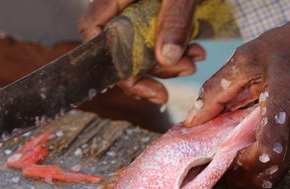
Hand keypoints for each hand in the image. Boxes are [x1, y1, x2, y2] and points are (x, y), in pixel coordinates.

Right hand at [78, 0, 204, 103]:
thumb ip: (174, 21)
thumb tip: (166, 59)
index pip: (92, 31)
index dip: (107, 61)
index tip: (134, 81)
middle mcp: (123, 6)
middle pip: (123, 50)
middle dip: (153, 69)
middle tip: (185, 71)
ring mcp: (140, 11)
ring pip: (144, 49)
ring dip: (171, 62)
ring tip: (196, 59)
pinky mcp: (157, 15)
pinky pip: (160, 40)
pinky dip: (178, 50)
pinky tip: (197, 50)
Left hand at [185, 6, 289, 188]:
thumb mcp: (247, 57)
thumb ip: (217, 90)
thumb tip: (193, 120)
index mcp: (286, 99)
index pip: (268, 148)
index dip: (242, 164)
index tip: (221, 161)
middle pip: (270, 171)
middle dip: (241, 176)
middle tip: (220, 165)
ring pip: (279, 170)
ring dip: (254, 169)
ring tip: (235, 153)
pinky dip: (269, 157)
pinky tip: (257, 140)